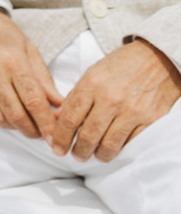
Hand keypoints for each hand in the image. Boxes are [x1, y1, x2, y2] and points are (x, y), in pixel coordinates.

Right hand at [0, 5, 61, 137]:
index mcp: (13, 63)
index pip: (34, 101)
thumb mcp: (28, 49)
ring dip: (14, 127)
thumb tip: (59, 104)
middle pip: (16, 115)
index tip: (56, 136)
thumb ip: (43, 78)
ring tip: (25, 125)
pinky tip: (5, 115)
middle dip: (33, 131)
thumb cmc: (1, 32)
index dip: (47, 123)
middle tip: (42, 135)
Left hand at [50, 40, 180, 160]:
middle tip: (75, 156)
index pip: (69, 118)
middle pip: (88, 135)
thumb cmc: (120, 66)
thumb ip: (74, 97)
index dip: (60, 137)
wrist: (156, 58)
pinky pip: (131, 143)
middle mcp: (111, 98)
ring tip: (94, 155)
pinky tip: (113, 149)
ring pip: (109, 144)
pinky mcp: (151, 119)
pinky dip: (120, 150)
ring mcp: (132, 110)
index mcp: (92, 84)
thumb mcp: (92, 74)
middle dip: (78, 151)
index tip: (56, 147)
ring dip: (98, 155)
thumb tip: (56, 119)